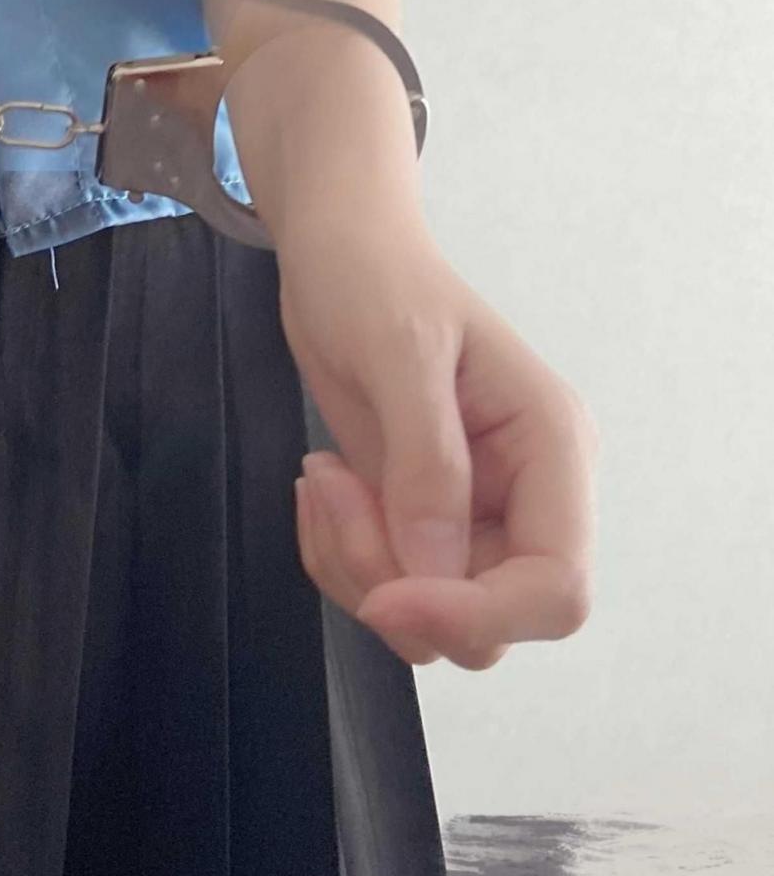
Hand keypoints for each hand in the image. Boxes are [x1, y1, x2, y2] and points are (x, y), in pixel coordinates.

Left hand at [275, 207, 597, 670]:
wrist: (337, 254)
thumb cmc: (375, 280)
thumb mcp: (398, 351)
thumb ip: (424, 462)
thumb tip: (433, 573)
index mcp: (553, 452)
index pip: (556, 591)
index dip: (475, 616)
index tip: (384, 596)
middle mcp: (527, 498)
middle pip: (483, 620)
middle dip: (392, 580)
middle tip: (332, 490)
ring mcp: (472, 517)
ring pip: (426, 618)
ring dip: (353, 564)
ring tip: (321, 476)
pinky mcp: (418, 521)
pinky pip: (383, 586)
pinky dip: (335, 554)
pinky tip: (319, 484)